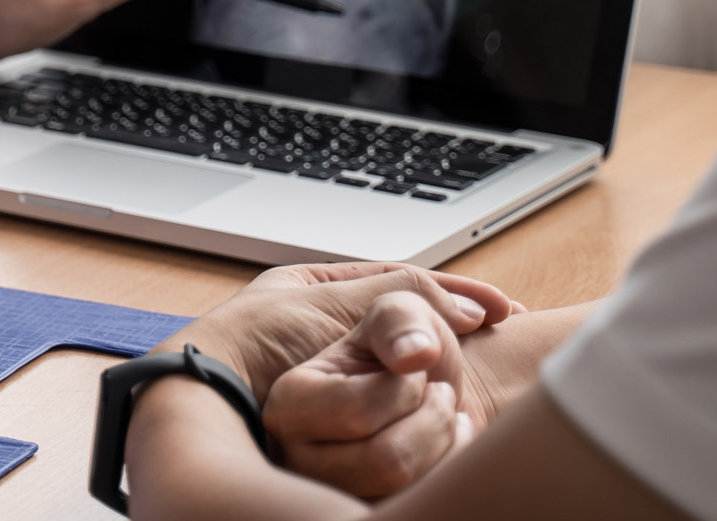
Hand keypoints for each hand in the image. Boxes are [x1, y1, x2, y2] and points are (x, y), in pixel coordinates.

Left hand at [151, 263, 518, 403]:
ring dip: (443, 385)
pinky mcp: (339, 427)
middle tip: (496, 342)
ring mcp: (335, 383)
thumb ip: (398, 300)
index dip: (456, 297)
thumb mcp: (331, 302)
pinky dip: (425, 421)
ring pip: (409, 381)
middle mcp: (330, 336)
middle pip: (410, 337)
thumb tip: (467, 312)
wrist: (212, 398)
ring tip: (475, 388)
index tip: (504, 308)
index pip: (405, 289)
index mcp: (320, 294)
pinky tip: (450, 420)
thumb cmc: (256, 343)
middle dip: (453, 341)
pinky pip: (396, 419)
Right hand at [263, 290, 479, 497]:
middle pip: (386, 460)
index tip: (411, 369)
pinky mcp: (361, 510)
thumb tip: (416, 355)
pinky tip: (448, 444)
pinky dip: (452, 469)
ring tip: (444, 416)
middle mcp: (299, 460)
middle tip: (440, 394)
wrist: (430, 392)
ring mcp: (331, 494)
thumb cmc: (405, 351)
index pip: (357, 411)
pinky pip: (422, 502)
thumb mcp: (397, 313)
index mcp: (288, 404)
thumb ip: (400, 320)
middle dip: (434, 419)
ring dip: (445, 442)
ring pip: (407, 487)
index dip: (406, 388)